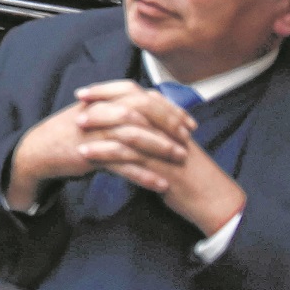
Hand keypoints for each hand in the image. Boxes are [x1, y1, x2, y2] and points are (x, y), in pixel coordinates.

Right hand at [6, 79, 194, 207]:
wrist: (38, 151)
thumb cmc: (72, 133)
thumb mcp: (95, 114)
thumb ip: (119, 108)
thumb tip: (154, 108)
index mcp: (102, 99)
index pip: (141, 94)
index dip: (168, 107)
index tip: (188, 122)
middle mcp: (98, 110)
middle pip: (140, 109)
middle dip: (168, 123)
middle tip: (187, 139)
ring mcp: (93, 132)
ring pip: (133, 135)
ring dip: (160, 147)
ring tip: (181, 159)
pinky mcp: (88, 154)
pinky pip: (121, 164)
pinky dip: (143, 174)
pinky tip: (160, 184)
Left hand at [71, 82, 245, 236]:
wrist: (213, 199)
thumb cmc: (189, 173)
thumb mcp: (171, 146)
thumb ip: (154, 130)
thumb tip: (128, 119)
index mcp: (168, 120)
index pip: (136, 93)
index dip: (109, 90)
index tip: (85, 92)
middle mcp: (166, 129)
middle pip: (131, 103)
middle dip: (102, 100)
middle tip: (77, 101)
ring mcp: (163, 146)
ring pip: (127, 127)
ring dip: (99, 124)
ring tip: (77, 126)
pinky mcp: (159, 167)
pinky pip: (128, 155)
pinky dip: (104, 152)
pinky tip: (85, 153)